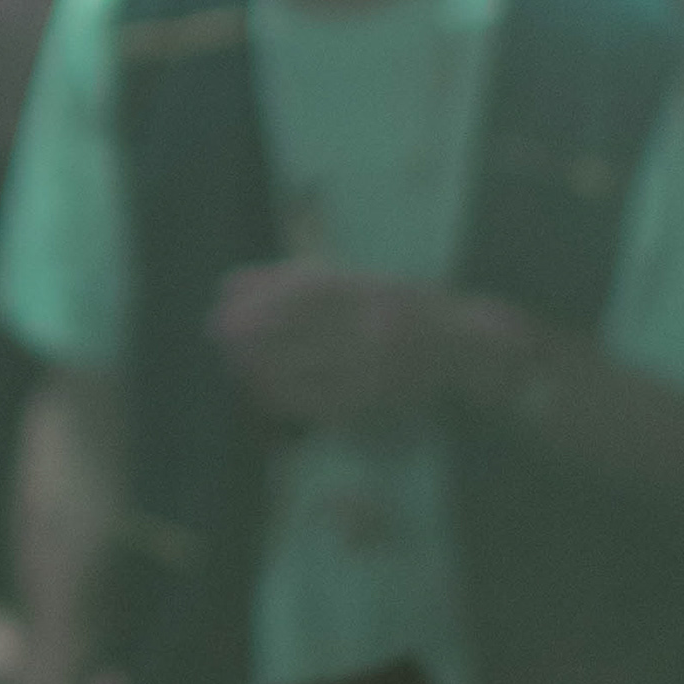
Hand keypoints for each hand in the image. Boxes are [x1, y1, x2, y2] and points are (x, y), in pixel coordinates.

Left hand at [209, 261, 462, 426]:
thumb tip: (230, 284)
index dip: (257, 302)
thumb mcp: (356, 278)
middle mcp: (371, 329)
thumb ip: (294, 277)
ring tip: (235, 364)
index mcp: (368, 292)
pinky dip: (282, 399)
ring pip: (301, 373)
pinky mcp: (370, 405)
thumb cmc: (403, 308)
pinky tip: (260, 392)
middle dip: (250, 337)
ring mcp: (372, 370)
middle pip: (297, 333)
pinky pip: (315, 406)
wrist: (464, 350)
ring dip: (259, 370)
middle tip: (219, 336)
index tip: (223, 307)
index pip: (301, 295)